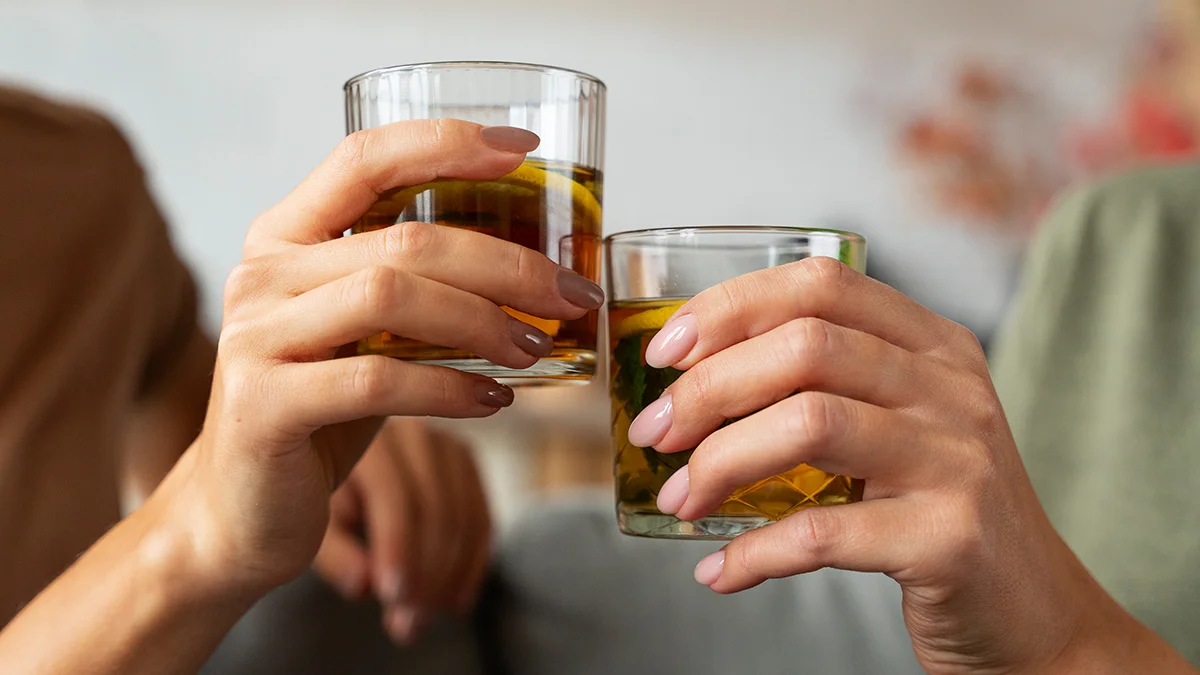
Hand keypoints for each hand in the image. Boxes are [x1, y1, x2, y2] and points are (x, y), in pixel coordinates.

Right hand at [176, 119, 601, 597]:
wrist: (243, 508)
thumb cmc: (323, 411)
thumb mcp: (366, 334)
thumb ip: (419, 291)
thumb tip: (535, 271)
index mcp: (286, 236)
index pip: (365, 159)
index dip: (446, 144)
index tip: (527, 151)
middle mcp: (262, 273)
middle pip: (404, 239)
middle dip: (506, 263)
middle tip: (573, 294)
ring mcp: (255, 336)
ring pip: (390, 297)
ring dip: (483, 322)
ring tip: (535, 348)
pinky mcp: (264, 405)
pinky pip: (376, 381)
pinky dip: (450, 389)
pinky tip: (495, 401)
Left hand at [314, 417, 490, 644]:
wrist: (292, 484)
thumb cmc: (286, 507)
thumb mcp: (294, 524)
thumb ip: (331, 551)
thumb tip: (363, 584)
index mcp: (356, 431)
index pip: (395, 494)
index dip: (399, 547)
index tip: (392, 594)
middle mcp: (405, 429)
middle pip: (435, 505)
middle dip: (425, 571)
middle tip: (406, 621)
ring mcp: (437, 440)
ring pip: (463, 514)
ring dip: (448, 576)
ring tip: (418, 619)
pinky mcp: (458, 459)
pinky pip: (480, 515)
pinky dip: (471, 564)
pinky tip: (453, 601)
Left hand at [627, 257, 1123, 673]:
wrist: (1034, 613)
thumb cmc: (940, 513)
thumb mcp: (902, 425)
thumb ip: (825, 387)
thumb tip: (692, 382)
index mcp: (932, 346)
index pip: (820, 285)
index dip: (730, 306)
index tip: (667, 351)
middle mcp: (949, 390)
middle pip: (805, 347)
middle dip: (707, 387)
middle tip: (657, 432)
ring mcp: (955, 460)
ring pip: (810, 423)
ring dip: (720, 462)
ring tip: (680, 497)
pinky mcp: (949, 538)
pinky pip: (825, 532)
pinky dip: (755, 553)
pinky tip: (723, 569)